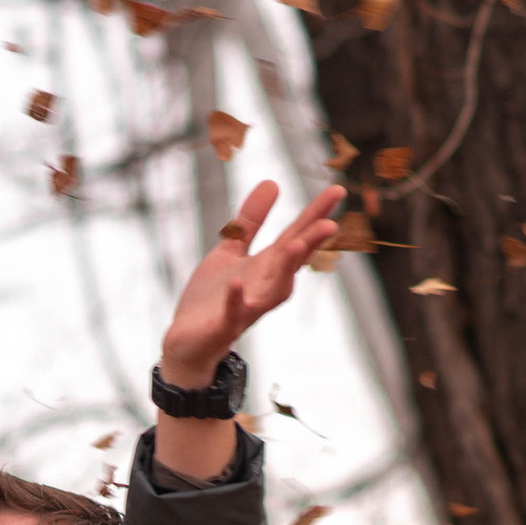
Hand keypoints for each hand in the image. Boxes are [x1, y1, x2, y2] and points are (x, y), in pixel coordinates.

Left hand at [159, 180, 345, 384]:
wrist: (188, 342)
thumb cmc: (212, 297)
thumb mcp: (231, 251)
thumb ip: (250, 221)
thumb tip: (272, 181)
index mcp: (267, 267)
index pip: (296, 236)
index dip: (315, 215)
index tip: (337, 191)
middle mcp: (264, 286)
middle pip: (292, 262)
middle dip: (310, 244)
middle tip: (330, 224)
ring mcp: (247, 307)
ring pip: (273, 290)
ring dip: (285, 269)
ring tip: (295, 245)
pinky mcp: (224, 325)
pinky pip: (233, 312)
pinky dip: (236, 299)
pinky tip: (236, 284)